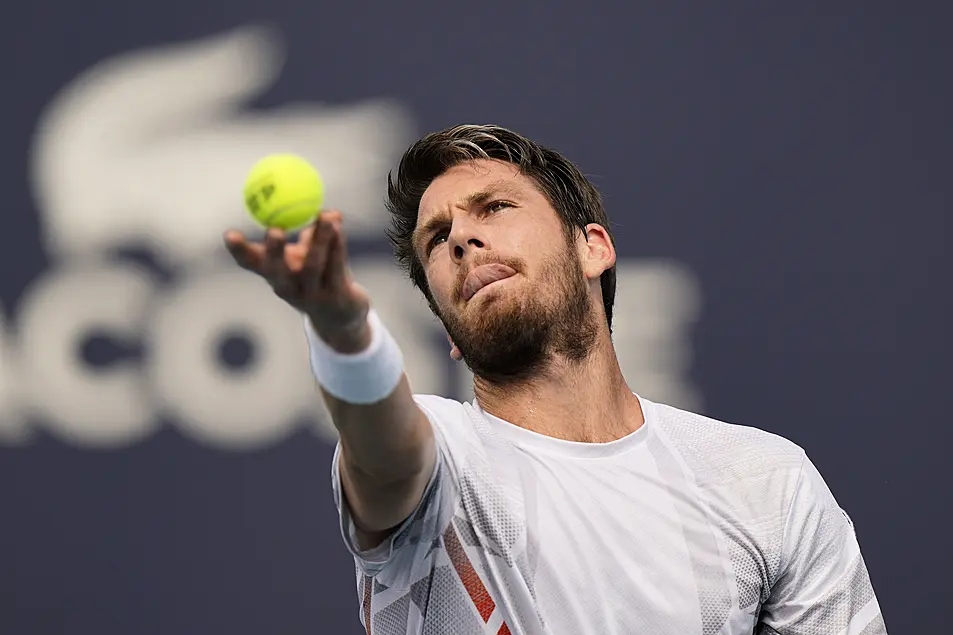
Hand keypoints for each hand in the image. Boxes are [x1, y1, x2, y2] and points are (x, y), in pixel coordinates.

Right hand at [223, 210, 371, 351]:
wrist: (340, 315)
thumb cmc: (317, 277)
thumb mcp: (307, 253)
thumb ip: (309, 230)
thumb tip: (315, 202)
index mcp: (274, 274)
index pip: (252, 263)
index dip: (239, 251)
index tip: (229, 234)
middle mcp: (288, 287)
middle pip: (276, 271)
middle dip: (273, 251)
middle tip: (274, 229)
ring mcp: (311, 295)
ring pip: (312, 266)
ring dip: (318, 239)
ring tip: (323, 216)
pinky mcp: (334, 297)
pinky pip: (335, 267)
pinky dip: (337, 245)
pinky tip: (338, 225)